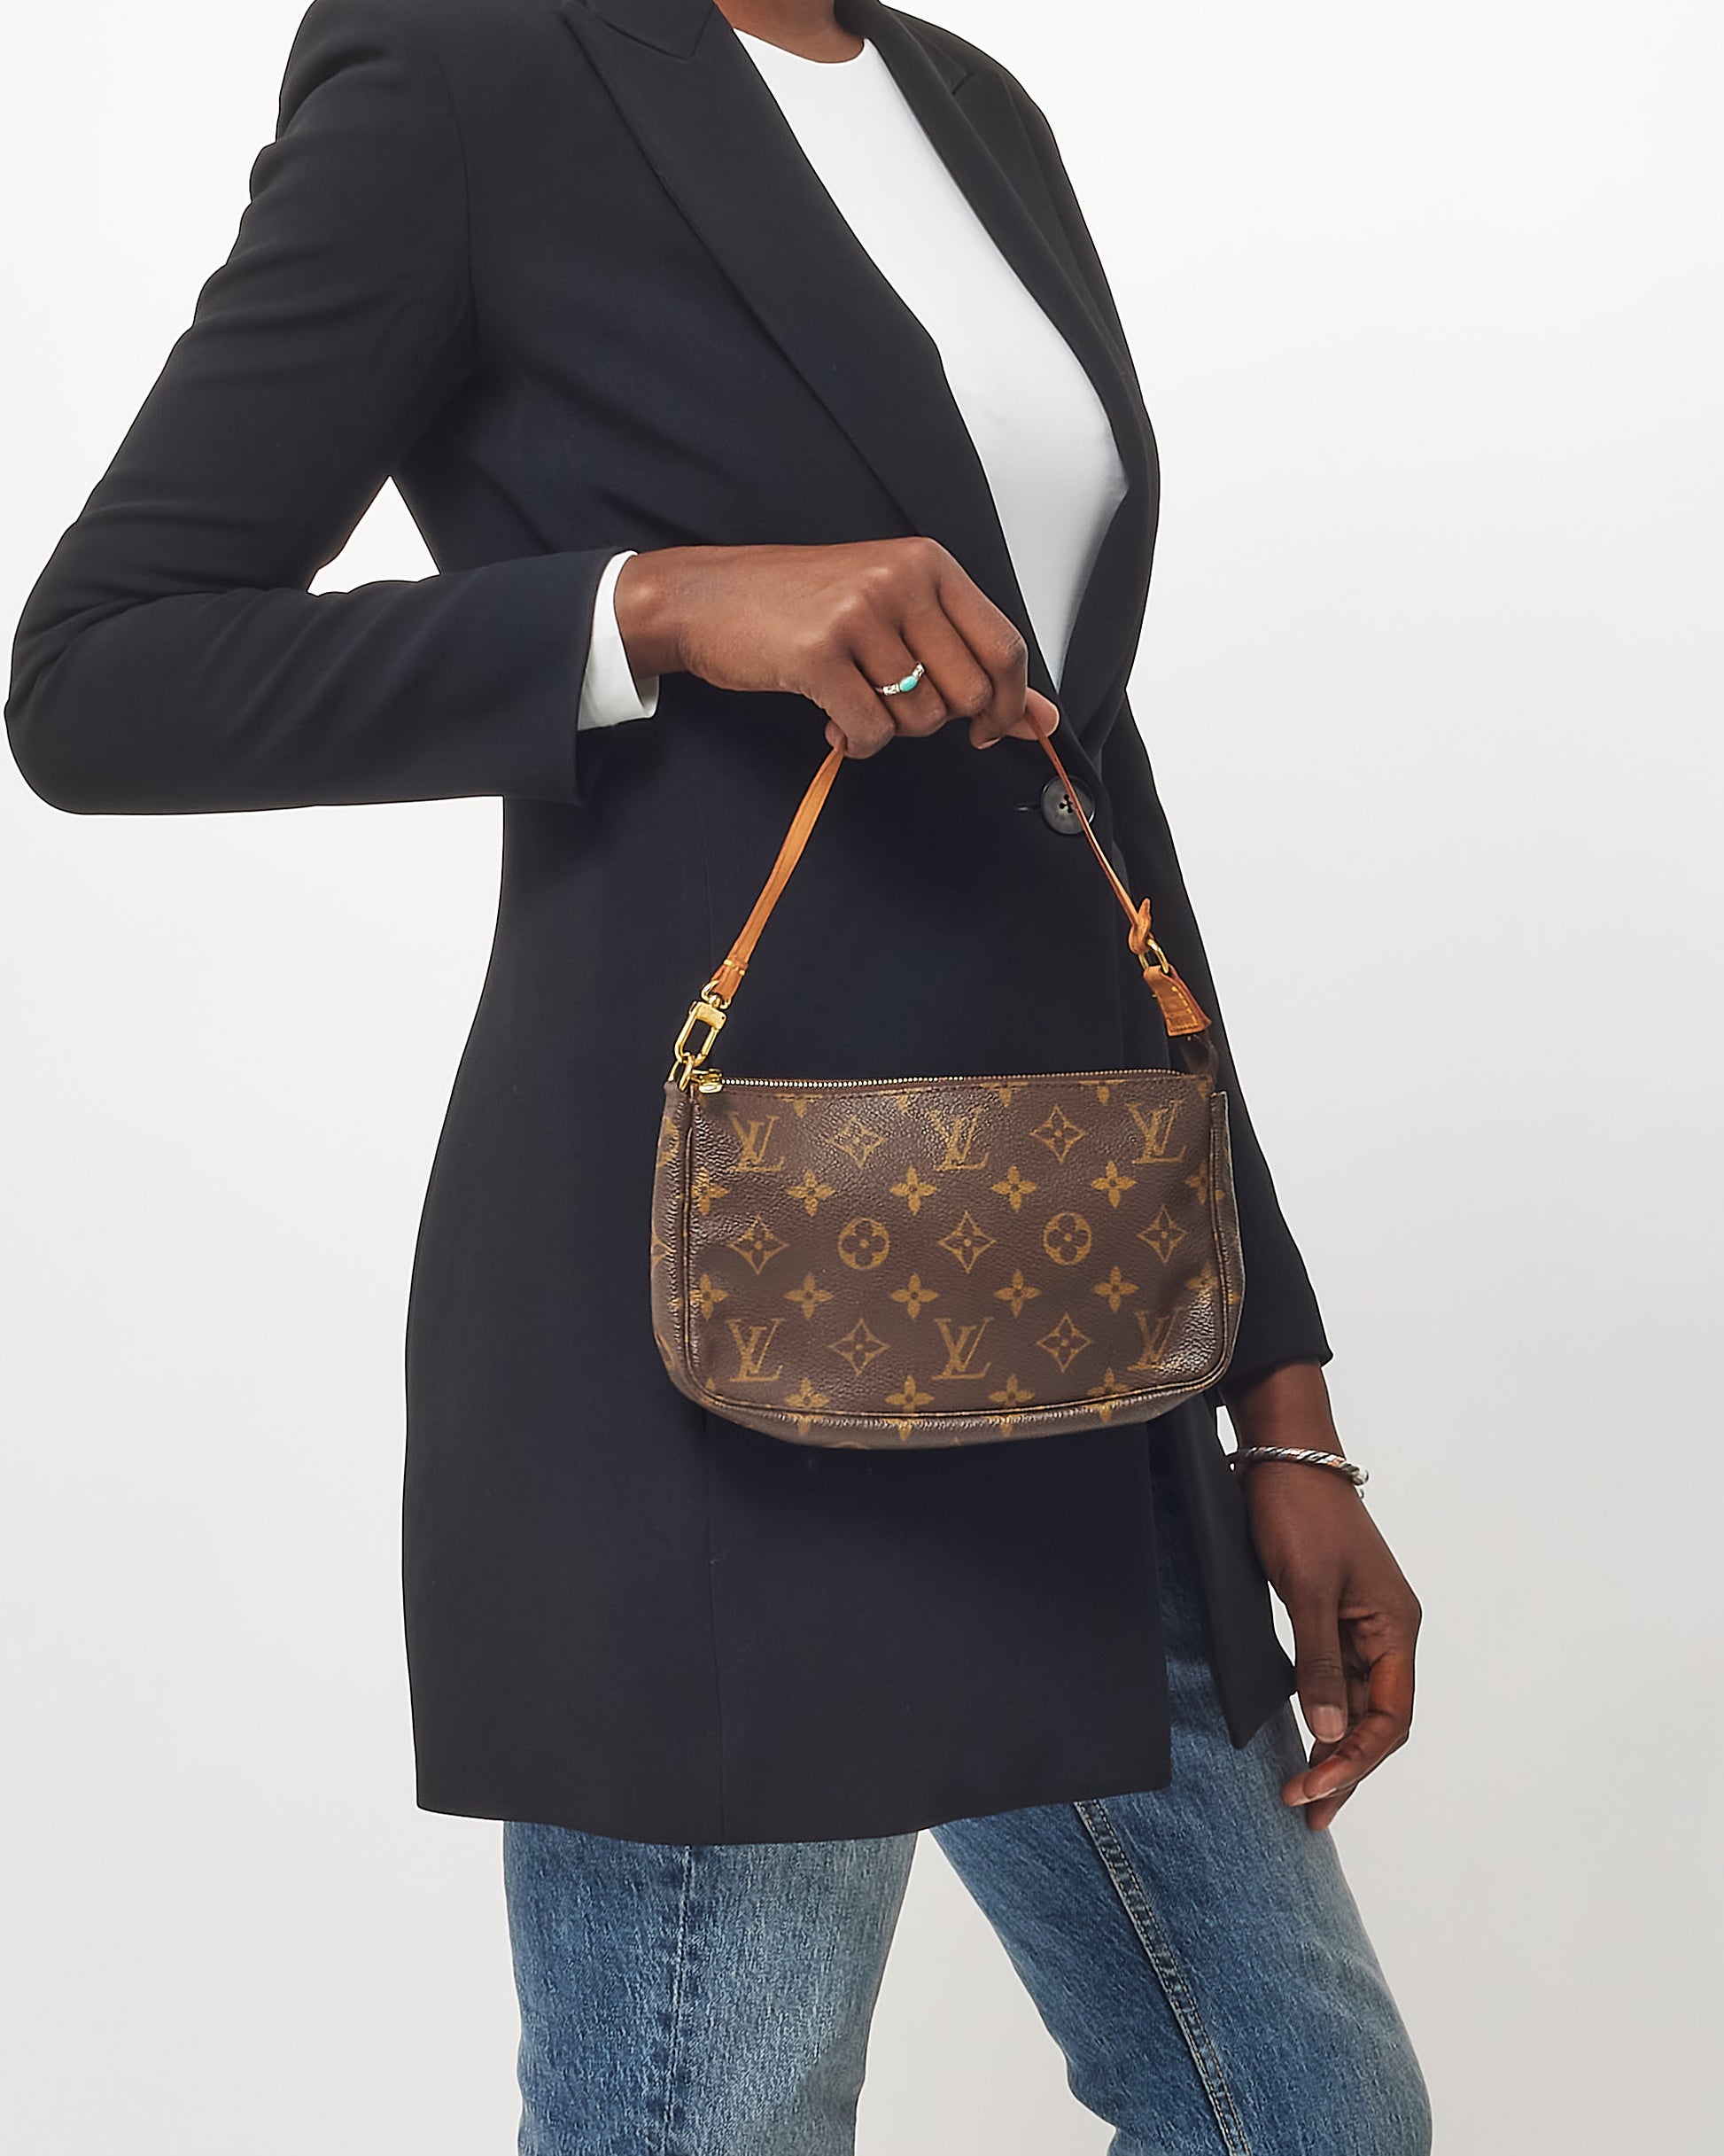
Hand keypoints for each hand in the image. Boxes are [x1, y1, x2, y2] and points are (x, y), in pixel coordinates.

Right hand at [612, 537, 1058, 757]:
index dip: (1008, 706)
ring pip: (918, 717)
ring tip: (852, 704)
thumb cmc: (803, 608)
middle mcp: (900, 580)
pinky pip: (870, 731)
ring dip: (889, 731)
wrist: (708, 599)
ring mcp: (858, 614)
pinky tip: (833, 722)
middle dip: (936, 721)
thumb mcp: (895, 615)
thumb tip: (1043, 721)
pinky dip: (855, 743)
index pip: (1005, 648)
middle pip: (967, 692)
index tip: (987, 731)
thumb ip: (971, 661)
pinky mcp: (818, 654)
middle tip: (893, 707)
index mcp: (929, 564)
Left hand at [1226, 1362, 1421, 1830]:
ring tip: (1304, 1793)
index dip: (1355, 1761)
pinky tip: (1305, 1737)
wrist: (1281, 1455)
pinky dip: (1322, 1712)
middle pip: (1377, 1720)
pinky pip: (1335, 1678)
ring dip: (1334, 1747)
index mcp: (1396, 1628)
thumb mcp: (1307, 1588)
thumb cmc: (1299, 1513)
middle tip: (1304, 1812)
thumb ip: (1319, 1662)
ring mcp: (1361, 1622)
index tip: (1312, 1790)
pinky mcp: (1332, 1611)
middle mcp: (1387, 1631)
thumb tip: (1329, 1733)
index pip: (1390, 1719)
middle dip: (1346, 1768)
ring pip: (1356, 1703)